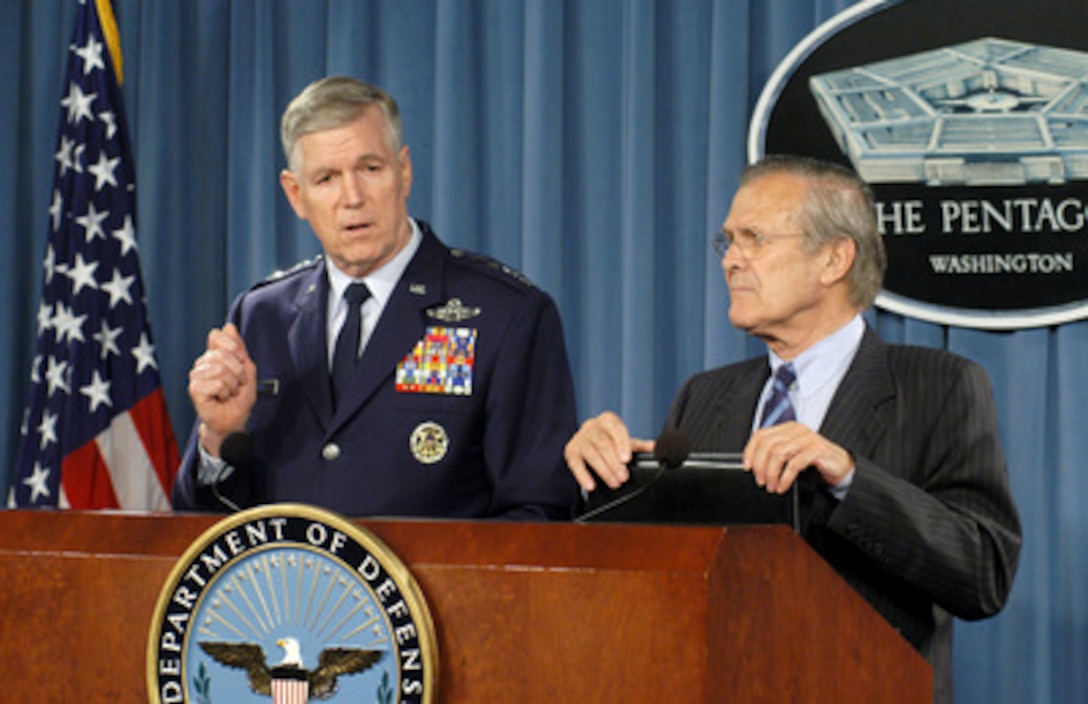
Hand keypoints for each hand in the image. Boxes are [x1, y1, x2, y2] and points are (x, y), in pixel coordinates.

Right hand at [188, 323, 257, 456]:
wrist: (233, 420)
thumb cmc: (239, 398)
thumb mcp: (247, 370)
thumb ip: (239, 348)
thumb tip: (229, 326)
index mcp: (214, 356)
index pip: (217, 336)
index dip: (234, 349)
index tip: (241, 366)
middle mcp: (202, 363)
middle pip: (222, 354)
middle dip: (238, 372)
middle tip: (236, 385)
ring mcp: (196, 376)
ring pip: (220, 369)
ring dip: (232, 384)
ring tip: (229, 393)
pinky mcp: (194, 389)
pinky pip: (217, 383)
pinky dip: (225, 392)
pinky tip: (221, 398)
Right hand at [564, 411, 653, 491]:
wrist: (588, 442)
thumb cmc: (609, 441)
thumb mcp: (624, 441)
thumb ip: (639, 446)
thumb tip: (656, 448)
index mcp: (608, 420)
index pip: (616, 428)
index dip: (622, 443)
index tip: (627, 459)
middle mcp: (592, 426)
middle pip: (603, 443)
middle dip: (614, 462)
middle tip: (623, 477)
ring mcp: (580, 438)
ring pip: (591, 453)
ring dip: (604, 471)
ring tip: (614, 483)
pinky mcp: (570, 450)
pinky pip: (575, 464)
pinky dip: (583, 475)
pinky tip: (591, 486)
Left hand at [742, 422, 853, 493]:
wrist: (841, 467)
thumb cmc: (814, 462)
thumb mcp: (791, 456)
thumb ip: (775, 455)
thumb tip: (753, 467)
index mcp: (787, 429)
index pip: (761, 435)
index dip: (750, 451)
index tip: (746, 466)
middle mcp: (796, 430)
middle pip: (768, 444)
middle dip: (760, 466)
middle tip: (760, 481)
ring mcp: (807, 438)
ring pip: (779, 453)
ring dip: (772, 473)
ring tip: (771, 486)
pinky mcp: (817, 450)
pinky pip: (794, 464)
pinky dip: (785, 478)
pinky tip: (783, 486)